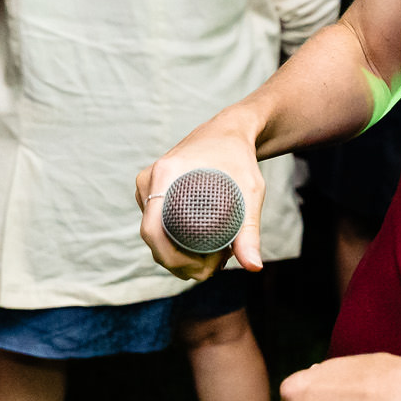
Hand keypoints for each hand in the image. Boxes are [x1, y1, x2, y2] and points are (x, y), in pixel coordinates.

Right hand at [136, 106, 266, 280]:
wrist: (228, 131)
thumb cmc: (239, 157)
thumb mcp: (249, 191)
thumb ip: (249, 229)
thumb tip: (253, 267)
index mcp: (164, 175)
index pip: (153, 231)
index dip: (174, 259)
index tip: (204, 268)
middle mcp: (150, 181)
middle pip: (153, 238)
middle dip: (180, 262)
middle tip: (215, 266)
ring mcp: (147, 186)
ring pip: (155, 235)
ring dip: (177, 255)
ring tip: (214, 256)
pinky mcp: (152, 192)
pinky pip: (157, 225)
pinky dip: (174, 242)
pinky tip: (200, 248)